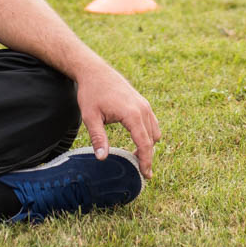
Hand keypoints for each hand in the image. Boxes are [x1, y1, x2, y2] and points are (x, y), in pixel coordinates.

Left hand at [74, 64, 160, 178]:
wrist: (95, 71)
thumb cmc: (91, 93)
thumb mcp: (90, 117)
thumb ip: (98, 138)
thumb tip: (102, 158)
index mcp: (132, 114)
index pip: (144, 143)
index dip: (146, 161)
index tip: (145, 175)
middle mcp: (143, 109)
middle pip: (152, 140)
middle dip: (148, 156)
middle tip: (139, 170)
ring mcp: (144, 104)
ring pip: (155, 131)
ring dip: (149, 145)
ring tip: (136, 156)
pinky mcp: (142, 102)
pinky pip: (152, 122)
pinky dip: (148, 134)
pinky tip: (136, 140)